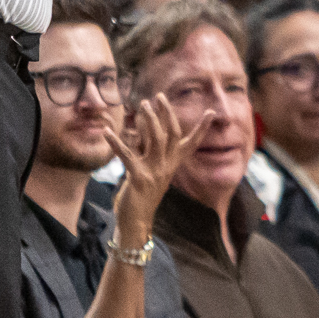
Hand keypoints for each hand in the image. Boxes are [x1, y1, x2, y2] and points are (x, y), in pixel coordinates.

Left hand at [113, 95, 195, 244]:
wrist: (136, 221)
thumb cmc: (141, 194)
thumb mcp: (149, 169)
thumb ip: (148, 150)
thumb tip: (143, 129)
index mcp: (172, 165)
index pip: (191, 143)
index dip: (202, 128)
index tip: (211, 112)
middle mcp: (166, 166)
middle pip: (171, 134)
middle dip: (167, 113)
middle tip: (159, 96)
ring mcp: (154, 172)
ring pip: (156, 140)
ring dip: (149, 120)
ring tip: (143, 104)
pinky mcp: (138, 178)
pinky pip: (127, 156)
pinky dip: (116, 142)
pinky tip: (107, 132)